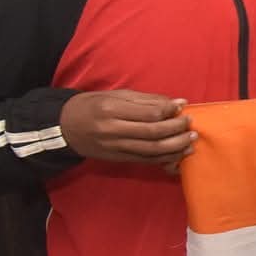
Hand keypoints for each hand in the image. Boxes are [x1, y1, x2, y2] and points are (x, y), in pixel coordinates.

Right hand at [59, 90, 193, 165]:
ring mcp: (115, 147)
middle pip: (154, 133)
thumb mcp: (115, 95)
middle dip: (177, 129)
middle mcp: (113, 130)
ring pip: (153, 150)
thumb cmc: (92, 106)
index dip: (170, 111)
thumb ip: (146, 100)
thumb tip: (177, 103)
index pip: (149, 113)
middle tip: (190, 123)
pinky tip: (179, 153)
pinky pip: (147, 161)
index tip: (182, 106)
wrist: (64, 128)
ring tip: (191, 140)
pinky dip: (166, 158)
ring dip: (177, 146)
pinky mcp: (118, 159)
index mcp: (111, 109)